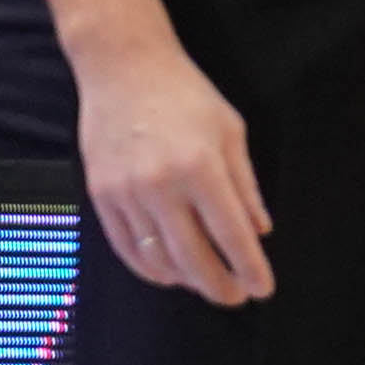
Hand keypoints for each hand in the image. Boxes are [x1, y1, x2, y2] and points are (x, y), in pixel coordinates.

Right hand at [80, 37, 274, 304]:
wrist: (123, 69)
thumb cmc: (185, 95)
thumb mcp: (231, 132)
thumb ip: (246, 186)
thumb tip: (260, 231)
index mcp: (201, 168)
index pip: (231, 234)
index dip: (249, 267)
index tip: (262, 288)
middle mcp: (161, 185)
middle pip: (193, 257)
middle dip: (219, 285)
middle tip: (237, 296)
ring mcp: (126, 192)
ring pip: (157, 258)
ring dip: (186, 280)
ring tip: (206, 284)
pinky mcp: (101, 194)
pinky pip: (125, 246)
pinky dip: (149, 268)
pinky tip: (169, 273)